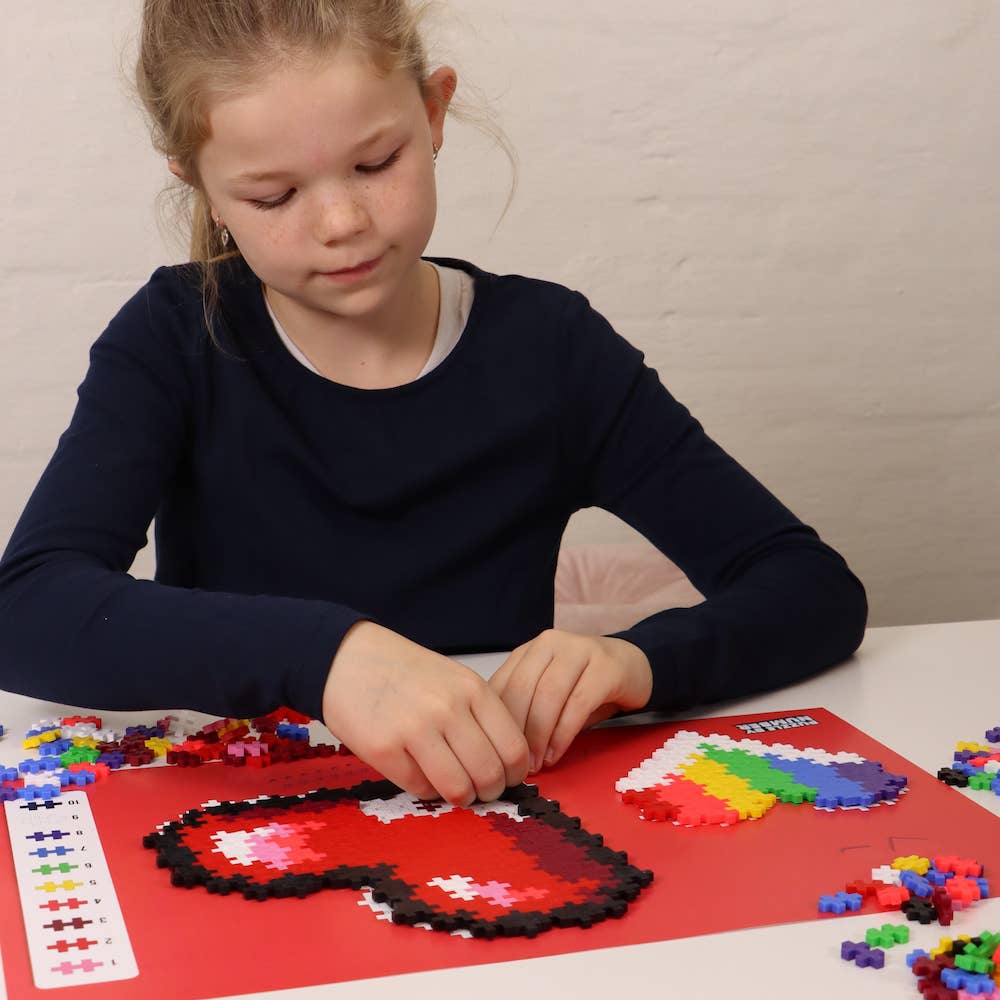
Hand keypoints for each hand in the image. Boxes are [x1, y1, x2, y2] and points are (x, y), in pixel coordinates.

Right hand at [322, 621, 529, 805]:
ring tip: (455, 788)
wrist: (347, 659)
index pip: (514, 748)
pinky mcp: (384, 750)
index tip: (508, 777)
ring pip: (459, 789)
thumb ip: (480, 715)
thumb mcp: (454, 679)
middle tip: (481, 789)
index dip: (516, 773)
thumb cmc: (405, 673)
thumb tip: (507, 763)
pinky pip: (422, 789)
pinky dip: (427, 790)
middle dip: (490, 791)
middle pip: (490, 774)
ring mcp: (416, 729)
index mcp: (472, 689)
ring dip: (462, 797)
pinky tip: (422, 773)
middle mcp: (448, 709)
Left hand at [488, 629, 652, 772]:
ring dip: (539, 737)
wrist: (632, 664)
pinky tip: (557, 753)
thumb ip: (526, 707)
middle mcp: (551, 642)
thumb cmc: (585, 685)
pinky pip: (578, 703)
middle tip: (517, 765)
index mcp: (530, 649)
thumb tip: (499, 744)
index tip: (497, 753)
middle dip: (517, 732)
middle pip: (523, 689)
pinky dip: (563, 733)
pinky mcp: (606, 666)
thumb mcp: (549, 691)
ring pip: (549, 696)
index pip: (503, 684)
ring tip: (537, 763)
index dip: (497, 722)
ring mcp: (579, 649)